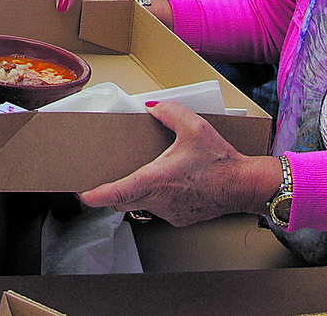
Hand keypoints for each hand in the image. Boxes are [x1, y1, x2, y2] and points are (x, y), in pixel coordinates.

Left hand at [78, 100, 262, 226]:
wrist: (244, 186)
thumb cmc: (220, 160)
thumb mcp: (194, 126)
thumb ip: (169, 112)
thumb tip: (151, 107)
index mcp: (158, 180)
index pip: (119, 193)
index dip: (97, 195)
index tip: (82, 194)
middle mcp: (160, 200)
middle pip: (123, 201)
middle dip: (110, 192)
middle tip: (98, 180)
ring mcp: (169, 212)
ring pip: (140, 205)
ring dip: (135, 192)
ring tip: (139, 174)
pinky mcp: (178, 218)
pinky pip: (157, 208)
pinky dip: (153, 197)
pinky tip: (165, 183)